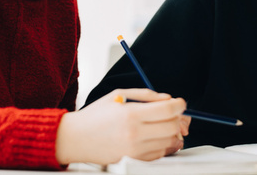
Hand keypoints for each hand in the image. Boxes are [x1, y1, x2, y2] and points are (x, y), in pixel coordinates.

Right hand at [55, 88, 186, 164]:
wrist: (76, 138)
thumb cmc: (95, 115)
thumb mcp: (118, 95)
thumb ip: (146, 95)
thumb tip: (167, 99)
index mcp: (131, 114)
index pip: (168, 110)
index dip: (179, 105)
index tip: (180, 103)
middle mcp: (135, 134)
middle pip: (173, 127)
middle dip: (177, 118)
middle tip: (172, 113)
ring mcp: (136, 150)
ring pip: (170, 142)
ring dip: (172, 132)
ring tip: (162, 125)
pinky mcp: (135, 161)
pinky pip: (160, 154)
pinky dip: (163, 144)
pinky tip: (155, 136)